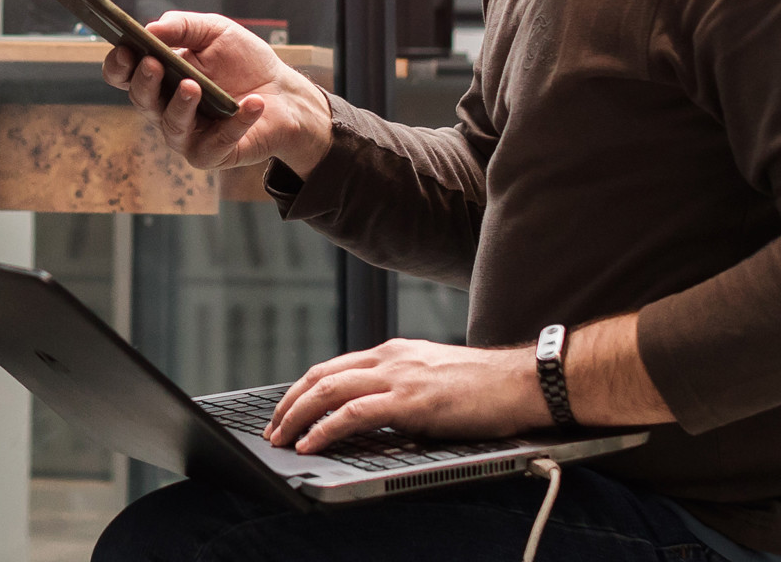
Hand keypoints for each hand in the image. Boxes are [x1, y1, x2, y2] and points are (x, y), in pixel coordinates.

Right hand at [101, 11, 332, 176]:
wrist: (285, 93)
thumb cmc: (244, 62)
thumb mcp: (214, 32)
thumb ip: (183, 27)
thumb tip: (150, 28)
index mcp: (160, 79)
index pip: (124, 76)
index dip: (118, 65)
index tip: (125, 50)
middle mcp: (166, 109)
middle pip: (143, 101)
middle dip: (145, 83)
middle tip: (154, 64)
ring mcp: (187, 135)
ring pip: (172, 126)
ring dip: (180, 106)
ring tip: (194, 86)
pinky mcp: (212, 154)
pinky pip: (216, 143)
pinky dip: (236, 123)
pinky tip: (251, 104)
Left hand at [263, 339, 550, 453]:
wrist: (523, 382)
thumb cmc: (484, 387)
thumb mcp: (430, 378)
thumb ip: (399, 389)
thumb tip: (371, 415)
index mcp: (391, 352)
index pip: (331, 368)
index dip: (302, 391)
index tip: (285, 412)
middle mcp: (389, 359)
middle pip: (319, 376)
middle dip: (288, 404)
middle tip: (272, 429)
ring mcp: (398, 377)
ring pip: (328, 391)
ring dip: (297, 417)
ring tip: (281, 439)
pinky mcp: (410, 401)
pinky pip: (354, 414)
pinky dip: (325, 429)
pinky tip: (312, 444)